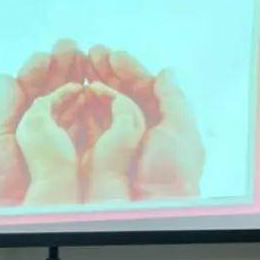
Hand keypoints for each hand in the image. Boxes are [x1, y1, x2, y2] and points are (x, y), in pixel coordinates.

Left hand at [0, 39, 84, 207]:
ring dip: (78, 80)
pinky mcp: (80, 157)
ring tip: (83, 60)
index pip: (31, 91)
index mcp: (18, 126)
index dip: (39, 71)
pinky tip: (89, 89)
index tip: (46, 56)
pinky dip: (91, 104)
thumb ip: (5, 106)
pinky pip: (87, 126)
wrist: (6, 221)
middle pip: (56, 93)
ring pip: (73, 104)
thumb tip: (6, 77)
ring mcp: (61, 143)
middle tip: (70, 49)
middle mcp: (41, 132)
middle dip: (63, 68)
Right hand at [87, 46, 203, 198]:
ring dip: (94, 81)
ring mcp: (117, 138)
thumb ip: (173, 98)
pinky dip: (83, 104)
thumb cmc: (172, 172)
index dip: (128, 69)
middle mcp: (139, 127)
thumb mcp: (181, 130)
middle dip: (107, 70)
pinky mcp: (97, 150)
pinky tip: (78, 90)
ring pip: (104, 102)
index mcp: (161, 121)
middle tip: (92, 53)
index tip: (113, 55)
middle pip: (121, 91)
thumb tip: (165, 72)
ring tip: (82, 64)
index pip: (143, 87)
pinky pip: (89, 121)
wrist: (152, 206)